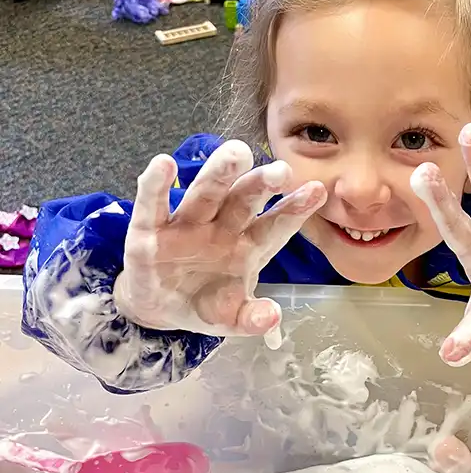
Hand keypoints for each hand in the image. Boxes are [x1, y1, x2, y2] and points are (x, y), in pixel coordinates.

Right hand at [114, 141, 326, 340]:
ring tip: (235, 154)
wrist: (159, 309)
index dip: (295, 208)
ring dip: (219, 173)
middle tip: (282, 170)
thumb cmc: (203, 304)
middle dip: (261, 184)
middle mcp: (221, 227)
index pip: (275, 225)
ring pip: (205, 194)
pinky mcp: (150, 231)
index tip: (318, 191)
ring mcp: (187, 225)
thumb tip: (272, 318)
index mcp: (247, 246)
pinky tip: (164, 164)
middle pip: (244, 201)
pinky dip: (156, 185)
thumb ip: (251, 318)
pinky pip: (153, 205)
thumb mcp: (230, 319)